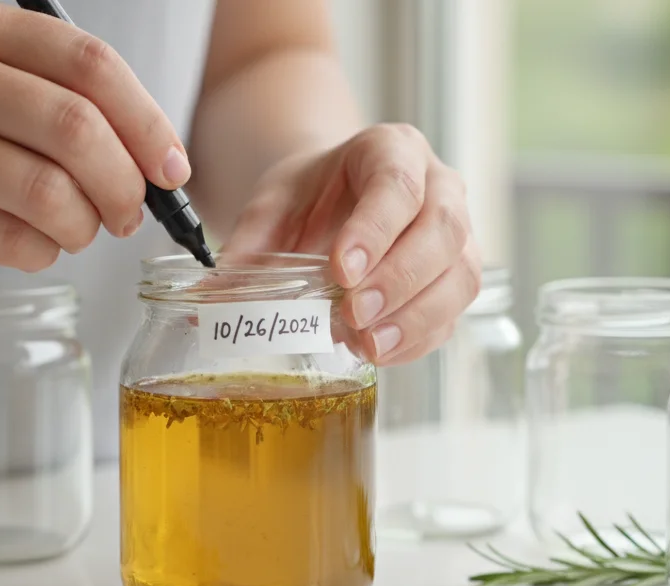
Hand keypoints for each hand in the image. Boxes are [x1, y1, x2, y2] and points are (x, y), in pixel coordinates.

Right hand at [0, 0, 189, 269]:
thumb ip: (44, 97)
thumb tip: (149, 160)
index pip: (91, 65)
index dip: (148, 122)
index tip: (171, 168)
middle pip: (78, 129)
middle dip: (124, 185)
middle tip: (128, 215)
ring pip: (48, 191)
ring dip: (84, 227)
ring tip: (77, 233)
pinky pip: (9, 238)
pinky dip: (42, 253)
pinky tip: (34, 247)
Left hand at [224, 124, 480, 365]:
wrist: (335, 198)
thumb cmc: (311, 197)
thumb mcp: (273, 205)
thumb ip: (247, 246)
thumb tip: (210, 301)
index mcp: (393, 150)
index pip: (397, 185)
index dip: (374, 230)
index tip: (342, 270)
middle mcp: (439, 185)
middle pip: (441, 230)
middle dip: (399, 278)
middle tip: (353, 314)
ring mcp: (457, 233)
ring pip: (460, 274)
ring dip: (417, 316)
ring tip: (369, 344)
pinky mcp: (456, 277)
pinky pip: (452, 311)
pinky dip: (419, 337)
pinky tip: (381, 351)